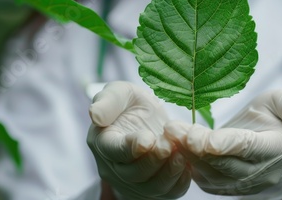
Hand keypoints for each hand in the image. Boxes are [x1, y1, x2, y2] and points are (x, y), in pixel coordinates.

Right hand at [87, 81, 190, 199]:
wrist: (146, 120)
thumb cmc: (130, 105)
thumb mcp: (120, 93)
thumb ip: (108, 101)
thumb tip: (94, 114)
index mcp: (103, 142)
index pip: (113, 151)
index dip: (131, 147)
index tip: (148, 138)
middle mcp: (114, 167)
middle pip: (133, 173)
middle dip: (153, 160)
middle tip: (168, 145)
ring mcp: (133, 182)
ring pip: (151, 187)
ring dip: (168, 172)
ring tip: (180, 154)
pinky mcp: (153, 189)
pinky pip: (167, 193)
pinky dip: (179, 181)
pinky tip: (186, 164)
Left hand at [164, 90, 281, 196]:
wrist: (273, 146)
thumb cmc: (277, 118)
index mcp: (277, 147)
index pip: (250, 148)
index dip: (228, 145)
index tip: (206, 139)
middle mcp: (260, 171)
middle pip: (225, 163)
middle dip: (198, 147)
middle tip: (174, 130)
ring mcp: (242, 182)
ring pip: (211, 172)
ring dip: (188, 155)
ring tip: (170, 134)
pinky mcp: (225, 185)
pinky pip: (205, 179)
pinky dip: (188, 164)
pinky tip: (174, 146)